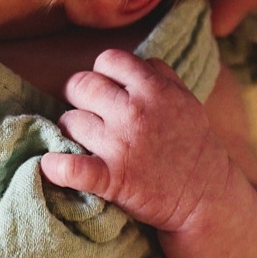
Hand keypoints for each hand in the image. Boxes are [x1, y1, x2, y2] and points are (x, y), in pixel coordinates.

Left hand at [40, 50, 226, 228]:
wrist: (205, 197)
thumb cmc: (193, 146)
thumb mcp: (186, 100)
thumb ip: (160, 75)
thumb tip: (131, 63)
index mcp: (154, 90)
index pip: (108, 60)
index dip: (101, 72)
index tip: (104, 89)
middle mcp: (135, 113)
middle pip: (82, 85)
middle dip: (77, 96)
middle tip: (86, 112)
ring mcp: (121, 146)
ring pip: (70, 121)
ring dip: (70, 130)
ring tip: (81, 140)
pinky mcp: (112, 180)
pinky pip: (70, 168)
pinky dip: (55, 167)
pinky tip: (50, 165)